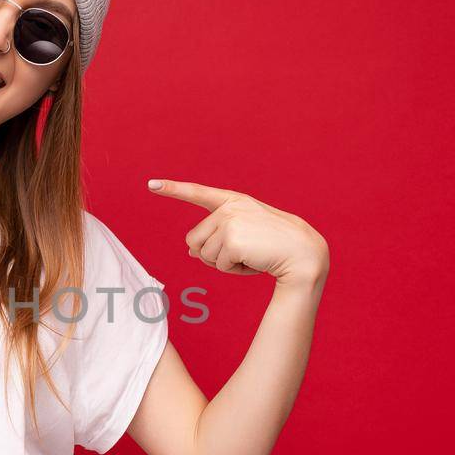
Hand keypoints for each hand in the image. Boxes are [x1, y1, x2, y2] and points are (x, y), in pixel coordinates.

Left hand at [148, 178, 328, 285]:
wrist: (302, 253)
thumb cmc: (274, 247)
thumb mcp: (244, 237)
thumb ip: (218, 238)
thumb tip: (190, 250)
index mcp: (233, 201)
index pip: (198, 193)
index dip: (173, 189)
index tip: (152, 184)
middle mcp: (229, 207)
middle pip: (194, 240)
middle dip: (212, 254)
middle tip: (242, 253)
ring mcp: (230, 221)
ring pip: (204, 255)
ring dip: (225, 263)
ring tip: (252, 255)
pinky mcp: (232, 239)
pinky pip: (218, 265)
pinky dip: (233, 270)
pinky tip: (254, 261)